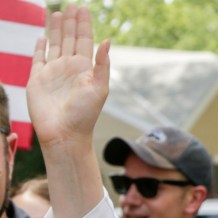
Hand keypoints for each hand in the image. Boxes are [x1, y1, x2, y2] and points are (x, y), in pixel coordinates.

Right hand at [27, 6, 109, 147]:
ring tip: (56, 13)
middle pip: (68, 39)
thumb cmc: (85, 114)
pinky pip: (37, 59)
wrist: (64, 133)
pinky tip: (41, 38)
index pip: (84, 40)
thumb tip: (107, 41)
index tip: (83, 9)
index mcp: (85, 68)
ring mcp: (53, 72)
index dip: (83, 25)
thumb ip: (102, 64)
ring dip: (55, 30)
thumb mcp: (100, 88)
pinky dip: (39, 48)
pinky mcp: (37, 79)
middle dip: (70, 23)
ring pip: (53, 45)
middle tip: (71, 5)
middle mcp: (69, 68)